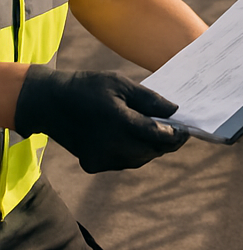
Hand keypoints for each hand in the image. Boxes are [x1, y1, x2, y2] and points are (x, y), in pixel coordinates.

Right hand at [14, 65, 187, 172]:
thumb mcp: (121, 84)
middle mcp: (110, 146)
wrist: (49, 103)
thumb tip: (175, 111)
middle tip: (178, 132)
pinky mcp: (93, 165)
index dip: (177, 134)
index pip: (158, 136)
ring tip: (160, 135)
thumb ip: (150, 100)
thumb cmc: (88, 88)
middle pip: (151, 151)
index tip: (187, 129)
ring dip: (152, 149)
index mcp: (119, 123)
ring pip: (139, 160)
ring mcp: (101, 159)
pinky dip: (134, 153)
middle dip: (167, 143)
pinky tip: (136, 140)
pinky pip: (124, 163)